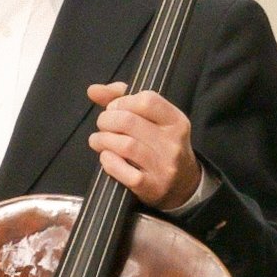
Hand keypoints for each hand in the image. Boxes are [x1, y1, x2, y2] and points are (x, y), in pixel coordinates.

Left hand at [84, 80, 201, 211]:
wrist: (182, 185)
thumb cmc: (160, 145)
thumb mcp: (151, 120)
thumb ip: (122, 99)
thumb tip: (93, 90)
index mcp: (176, 121)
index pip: (147, 100)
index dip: (122, 101)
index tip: (114, 109)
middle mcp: (173, 143)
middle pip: (129, 122)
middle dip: (106, 120)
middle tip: (102, 125)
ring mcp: (164, 166)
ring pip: (125, 145)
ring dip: (103, 140)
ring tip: (98, 141)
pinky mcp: (152, 186)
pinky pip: (123, 171)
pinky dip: (108, 161)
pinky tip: (106, 157)